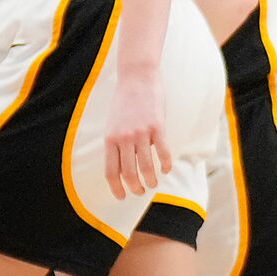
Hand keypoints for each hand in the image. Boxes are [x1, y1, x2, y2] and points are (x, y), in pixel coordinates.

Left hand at [100, 65, 172, 199]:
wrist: (137, 78)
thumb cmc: (125, 102)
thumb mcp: (113, 124)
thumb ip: (116, 144)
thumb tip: (122, 165)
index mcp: (110, 139)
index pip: (111, 171)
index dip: (116, 187)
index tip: (122, 197)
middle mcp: (124, 138)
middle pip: (128, 172)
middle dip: (135, 187)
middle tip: (141, 191)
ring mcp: (141, 133)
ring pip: (146, 165)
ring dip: (151, 179)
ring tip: (154, 184)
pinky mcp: (158, 127)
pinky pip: (162, 151)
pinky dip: (165, 164)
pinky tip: (166, 169)